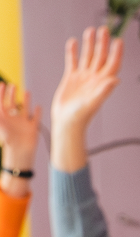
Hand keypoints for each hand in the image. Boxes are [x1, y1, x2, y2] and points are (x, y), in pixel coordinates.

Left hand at [0, 83, 39, 197]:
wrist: (19, 153)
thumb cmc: (8, 139)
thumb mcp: (0, 122)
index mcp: (4, 117)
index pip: (1, 102)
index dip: (0, 93)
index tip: (2, 83)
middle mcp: (13, 118)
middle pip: (11, 103)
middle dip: (11, 94)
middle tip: (12, 85)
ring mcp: (23, 123)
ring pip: (24, 108)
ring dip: (26, 100)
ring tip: (27, 91)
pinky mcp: (33, 128)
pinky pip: (35, 118)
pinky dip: (37, 112)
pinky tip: (39, 106)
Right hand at [50, 25, 121, 172]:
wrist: (68, 122)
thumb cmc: (82, 116)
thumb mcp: (94, 102)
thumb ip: (104, 90)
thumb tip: (116, 79)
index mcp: (103, 83)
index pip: (112, 64)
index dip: (116, 52)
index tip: (119, 40)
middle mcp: (95, 78)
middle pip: (100, 57)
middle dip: (103, 43)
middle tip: (105, 28)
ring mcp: (83, 77)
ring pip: (88, 56)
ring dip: (90, 44)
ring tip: (91, 30)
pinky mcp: (71, 78)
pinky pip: (73, 62)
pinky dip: (73, 52)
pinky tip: (73, 41)